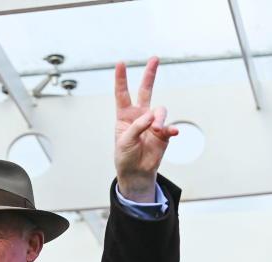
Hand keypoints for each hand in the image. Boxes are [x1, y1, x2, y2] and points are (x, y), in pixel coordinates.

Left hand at [114, 57, 178, 202]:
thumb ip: (136, 127)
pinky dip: (170, 129)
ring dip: (159, 119)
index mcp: (124, 116)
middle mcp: (140, 116)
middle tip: (154, 59)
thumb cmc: (125, 156)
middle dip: (149, 75)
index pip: (122, 94)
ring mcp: (153, 123)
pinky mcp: (164, 133)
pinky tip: (171, 132)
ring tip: (157, 129)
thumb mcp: (124, 141)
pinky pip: (170, 126)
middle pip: (145, 91)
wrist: (136, 171)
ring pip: (160, 110)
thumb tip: (152, 115)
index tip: (120, 63)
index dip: (121, 79)